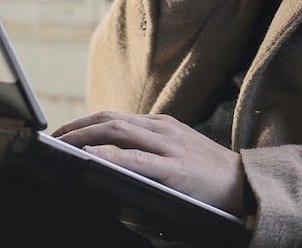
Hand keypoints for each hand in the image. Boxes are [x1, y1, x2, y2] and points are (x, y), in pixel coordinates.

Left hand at [52, 110, 248, 216]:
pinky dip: (112, 157)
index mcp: (161, 125)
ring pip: (119, 132)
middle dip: (77, 127)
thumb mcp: (178, 152)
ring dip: (85, 137)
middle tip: (53, 140)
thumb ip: (149, 151)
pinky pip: (138, 160)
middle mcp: (162, 129)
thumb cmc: (210, 174)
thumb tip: (112, 159)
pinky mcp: (176, 169)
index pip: (114, 116)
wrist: (248, 185)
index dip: (85, 121)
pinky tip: (93, 159)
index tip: (63, 132)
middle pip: (110, 119)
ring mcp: (169, 147)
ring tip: (63, 147)